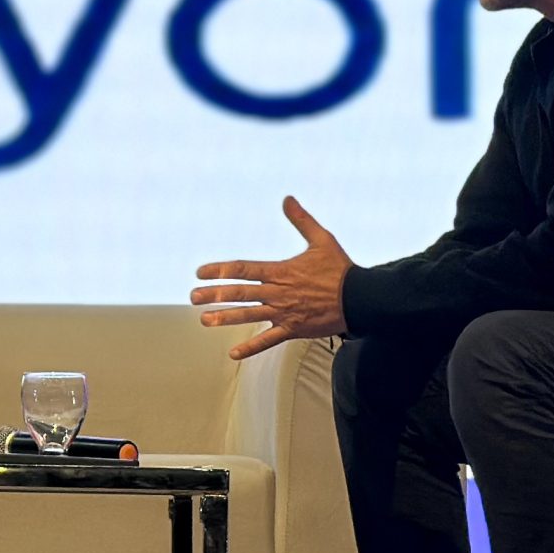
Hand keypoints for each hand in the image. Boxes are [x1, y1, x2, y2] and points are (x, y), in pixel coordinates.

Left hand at [191, 196, 352, 360]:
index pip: (243, 269)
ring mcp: (284, 313)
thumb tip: (287, 199)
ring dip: (225, 318)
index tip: (200, 272)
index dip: (219, 270)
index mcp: (280, 271)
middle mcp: (278, 293)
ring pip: (249, 316)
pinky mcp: (293, 330)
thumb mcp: (321, 240)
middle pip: (239, 293)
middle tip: (193, 297)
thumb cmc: (340, 269)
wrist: (360, 299)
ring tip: (204, 320)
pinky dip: (251, 347)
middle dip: (214, 295)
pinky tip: (233, 353)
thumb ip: (301, 220)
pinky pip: (268, 341)